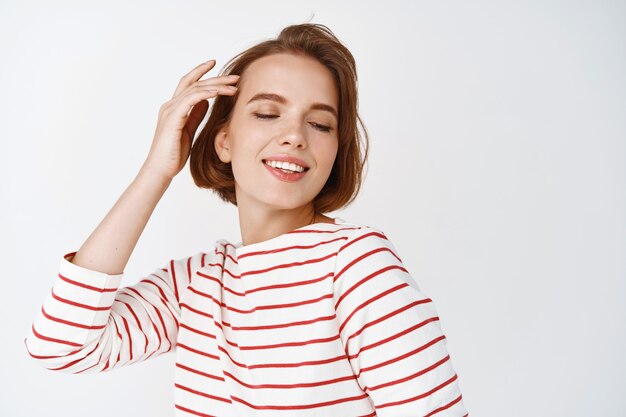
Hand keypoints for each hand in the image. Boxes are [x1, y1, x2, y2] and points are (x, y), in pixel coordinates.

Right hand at [141, 59, 238, 179]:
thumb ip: (196, 115)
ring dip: (216, 85)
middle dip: (216, 77)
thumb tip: (206, 102)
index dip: (201, 72)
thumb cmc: (174, 153)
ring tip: (233, 85)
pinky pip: (190, 100)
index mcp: (175, 107)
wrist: (161, 169)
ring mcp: (170, 111)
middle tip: (235, 77)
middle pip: (194, 83)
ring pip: (195, 89)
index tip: (215, 64)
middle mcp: (171, 105)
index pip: (188, 83)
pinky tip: (217, 92)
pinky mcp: (172, 119)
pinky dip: (204, 94)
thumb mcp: (189, 130)